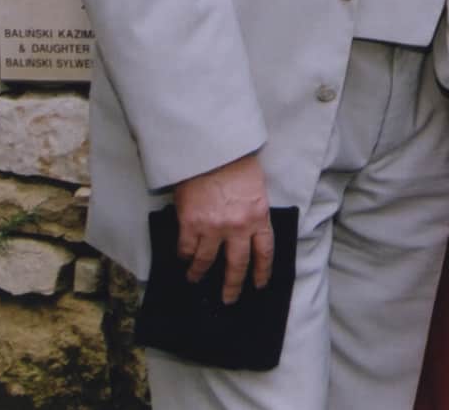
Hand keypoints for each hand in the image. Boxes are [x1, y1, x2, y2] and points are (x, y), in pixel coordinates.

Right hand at [172, 151, 273, 303]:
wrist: (211, 150)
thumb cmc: (237, 163)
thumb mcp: (256, 188)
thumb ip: (254, 212)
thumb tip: (248, 230)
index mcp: (259, 217)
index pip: (264, 252)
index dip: (262, 271)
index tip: (259, 284)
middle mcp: (238, 227)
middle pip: (237, 265)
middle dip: (233, 286)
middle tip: (229, 299)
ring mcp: (213, 227)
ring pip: (207, 261)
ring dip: (200, 273)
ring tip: (196, 280)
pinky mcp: (190, 223)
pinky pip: (186, 248)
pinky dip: (184, 256)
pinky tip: (183, 259)